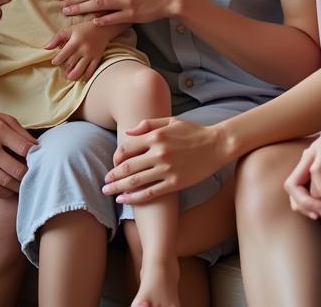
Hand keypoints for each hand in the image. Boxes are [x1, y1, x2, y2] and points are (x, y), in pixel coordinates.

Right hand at [0, 101, 35, 198]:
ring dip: (20, 185)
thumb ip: (18, 129)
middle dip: (30, 174)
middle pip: (18, 170)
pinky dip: (5, 192)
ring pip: (7, 182)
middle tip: (36, 174)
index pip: (26, 149)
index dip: (36, 155)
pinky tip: (11, 189)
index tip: (40, 158)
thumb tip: (36, 145)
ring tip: (26, 183)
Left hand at [45, 21, 110, 80]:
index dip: (57, 61)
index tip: (55, 62)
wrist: (103, 28)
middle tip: (62, 69)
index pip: (63, 55)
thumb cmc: (83, 29)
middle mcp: (83, 49)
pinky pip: (90, 71)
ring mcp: (91, 55)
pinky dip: (84, 77)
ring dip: (72, 76)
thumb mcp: (69, 30)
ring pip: (79, 70)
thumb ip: (56, 39)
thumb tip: (46, 48)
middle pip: (70, 64)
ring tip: (68, 76)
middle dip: (64, 69)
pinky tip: (80, 78)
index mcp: (75, 41)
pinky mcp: (97, 59)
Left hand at [102, 117, 227, 203]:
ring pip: (135, 181)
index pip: (126, 148)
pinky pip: (150, 193)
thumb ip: (147, 125)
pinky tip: (124, 200)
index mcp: (156, 135)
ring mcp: (166, 169)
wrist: (217, 145)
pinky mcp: (175, 183)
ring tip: (108, 192)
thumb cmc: (193, 131)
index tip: (112, 164)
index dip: (115, 157)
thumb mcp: (170, 121)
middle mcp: (159, 152)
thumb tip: (127, 132)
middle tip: (103, 183)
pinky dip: (134, 198)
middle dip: (112, 176)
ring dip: (118, 188)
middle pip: (127, 167)